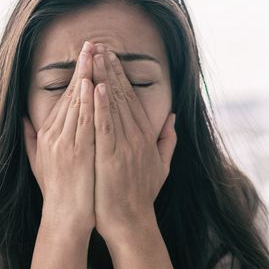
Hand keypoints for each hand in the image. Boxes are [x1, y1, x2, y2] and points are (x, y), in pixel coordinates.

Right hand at [23, 41, 96, 236]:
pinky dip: (90, 102)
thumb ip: (31, 140)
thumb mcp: (38, 164)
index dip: (75, 76)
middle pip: (70, 95)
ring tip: (95, 55)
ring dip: (87, 77)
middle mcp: (54, 136)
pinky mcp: (77, 153)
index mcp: (47, 136)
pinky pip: (85, 122)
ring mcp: (65, 144)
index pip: (64, 99)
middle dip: (81, 68)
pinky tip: (95, 84)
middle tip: (91, 44)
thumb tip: (24, 120)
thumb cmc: (58, 193)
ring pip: (78, 103)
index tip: (84, 57)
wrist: (65, 219)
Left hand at [92, 48, 176, 244]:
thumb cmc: (140, 197)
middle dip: (110, 69)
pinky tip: (96, 87)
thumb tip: (172, 118)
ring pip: (113, 106)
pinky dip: (101, 107)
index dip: (121, 76)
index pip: (132, 99)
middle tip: (99, 45)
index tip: (111, 56)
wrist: (131, 222)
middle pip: (122, 96)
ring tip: (95, 56)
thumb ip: (167, 141)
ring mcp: (124, 147)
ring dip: (104, 79)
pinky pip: (105, 127)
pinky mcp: (111, 158)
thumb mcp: (160, 166)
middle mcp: (136, 138)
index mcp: (145, 137)